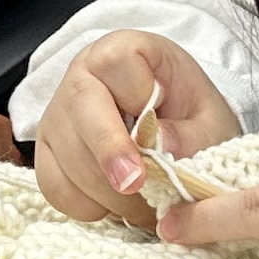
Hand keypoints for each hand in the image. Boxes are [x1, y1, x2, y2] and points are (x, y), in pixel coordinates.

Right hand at [32, 31, 236, 224]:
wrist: (177, 132)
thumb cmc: (193, 118)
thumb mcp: (211, 122)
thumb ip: (193, 133)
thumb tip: (161, 144)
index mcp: (124, 52)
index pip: (114, 63)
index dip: (133, 99)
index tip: (154, 136)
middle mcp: (82, 76)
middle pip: (80, 107)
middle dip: (108, 152)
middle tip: (134, 186)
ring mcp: (58, 115)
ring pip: (68, 153)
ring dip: (108, 191)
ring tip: (147, 204)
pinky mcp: (47, 153)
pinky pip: (54, 186)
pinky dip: (86, 206)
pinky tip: (115, 205)